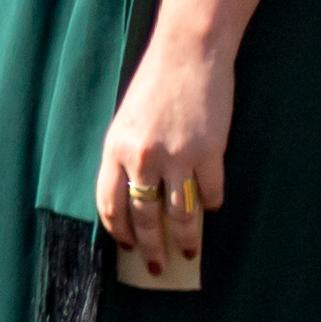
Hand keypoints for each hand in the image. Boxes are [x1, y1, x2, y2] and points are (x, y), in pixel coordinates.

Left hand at [95, 27, 235, 281]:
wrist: (188, 54)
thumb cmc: (155, 85)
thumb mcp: (126, 122)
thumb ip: (126, 158)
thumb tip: (135, 199)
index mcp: (115, 149)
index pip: (110, 205)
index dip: (119, 231)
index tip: (126, 247)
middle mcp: (142, 157)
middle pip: (145, 218)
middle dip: (150, 249)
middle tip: (156, 268)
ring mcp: (177, 156)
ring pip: (180, 214)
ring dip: (185, 238)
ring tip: (188, 252)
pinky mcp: (210, 152)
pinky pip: (210, 192)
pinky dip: (211, 204)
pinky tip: (210, 207)